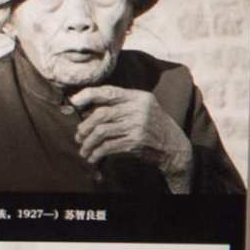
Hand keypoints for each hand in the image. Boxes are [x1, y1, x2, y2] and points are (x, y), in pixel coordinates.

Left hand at [67, 84, 192, 183]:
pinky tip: (93, 157)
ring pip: (101, 131)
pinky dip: (96, 153)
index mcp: (139, 97)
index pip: (109, 92)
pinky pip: (108, 146)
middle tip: (79, 135)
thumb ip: (122, 104)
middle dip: (84, 126)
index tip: (74, 102)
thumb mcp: (144, 108)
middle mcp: (139, 109)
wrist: (175, 146)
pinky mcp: (136, 142)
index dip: (88, 95)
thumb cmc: (154, 126)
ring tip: (84, 149)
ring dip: (88, 142)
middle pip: (101, 114)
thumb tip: (86, 106)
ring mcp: (138, 126)